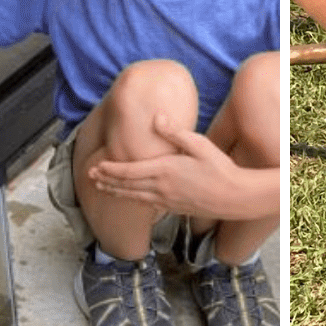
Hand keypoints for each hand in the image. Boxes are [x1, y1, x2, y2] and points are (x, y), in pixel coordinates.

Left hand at [89, 116, 272, 220]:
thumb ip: (175, 132)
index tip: (97, 166)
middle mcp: (161, 188)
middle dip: (106, 181)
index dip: (110, 170)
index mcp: (164, 171)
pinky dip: (133, 200)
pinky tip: (130, 197)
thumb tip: (156, 116)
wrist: (234, 196)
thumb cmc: (219, 168)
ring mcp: (167, 201)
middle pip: (126, 186)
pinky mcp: (174, 208)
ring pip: (134, 198)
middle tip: (91, 177)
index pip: (129, 172)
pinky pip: (146, 205)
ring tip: (102, 188)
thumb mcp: (199, 144)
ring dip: (116, 192)